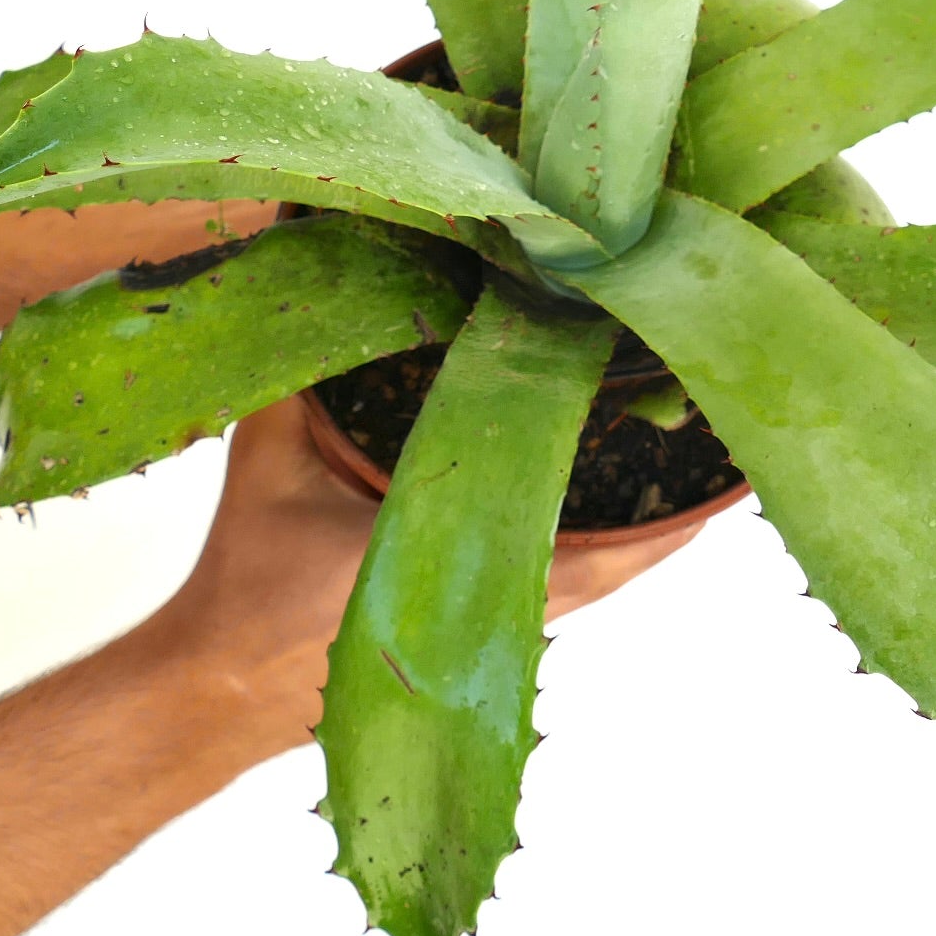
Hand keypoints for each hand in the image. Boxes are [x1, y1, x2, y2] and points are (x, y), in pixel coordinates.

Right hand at [172, 397, 704, 738]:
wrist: (216, 687)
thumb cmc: (250, 579)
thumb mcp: (270, 457)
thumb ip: (299, 362)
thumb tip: (293, 248)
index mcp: (462, 572)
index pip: (598, 544)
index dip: (661, 509)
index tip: (706, 450)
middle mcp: (498, 619)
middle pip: (624, 564)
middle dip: (671, 509)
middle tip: (718, 452)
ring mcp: (497, 641)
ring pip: (603, 586)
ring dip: (646, 535)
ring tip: (695, 478)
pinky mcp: (482, 647)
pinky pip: (567, 597)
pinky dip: (606, 558)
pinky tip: (626, 520)